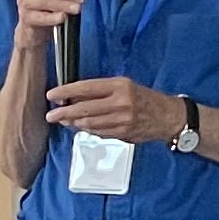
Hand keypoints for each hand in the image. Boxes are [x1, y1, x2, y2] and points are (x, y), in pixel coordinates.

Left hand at [42, 74, 181, 146]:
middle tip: (50, 115)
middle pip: (84, 109)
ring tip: (63, 121)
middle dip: (64, 112)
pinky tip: (80, 127)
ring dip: (73, 123)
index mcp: (119, 86)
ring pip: (90, 123)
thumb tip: (74, 97)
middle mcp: (121, 102)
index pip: (86, 88)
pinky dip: (87, 130)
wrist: (167, 116)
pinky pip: (99, 132)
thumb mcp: (124, 86)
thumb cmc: (143, 98)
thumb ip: (101, 91)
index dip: (66, 92)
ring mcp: (122, 120)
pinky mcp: (123, 133)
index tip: (52, 95)